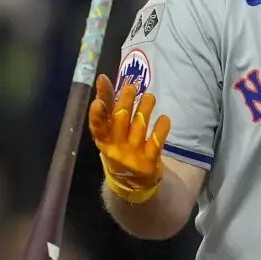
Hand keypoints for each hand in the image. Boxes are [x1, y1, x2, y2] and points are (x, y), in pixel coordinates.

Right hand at [89, 75, 170, 203]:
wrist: (132, 181)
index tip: (98, 101)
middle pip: (120, 122)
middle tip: (132, 87)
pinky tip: (164, 117)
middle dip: (125, 103)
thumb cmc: (119, 145)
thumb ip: (107, 103)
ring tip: (150, 96)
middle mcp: (116, 146)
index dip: (97, 115)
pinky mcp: (149, 159)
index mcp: (103, 138)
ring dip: (145, 110)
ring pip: (139, 128)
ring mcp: (133, 154)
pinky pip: (156, 141)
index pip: (97, 126)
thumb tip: (103, 78)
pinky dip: (161, 128)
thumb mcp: (109, 129)